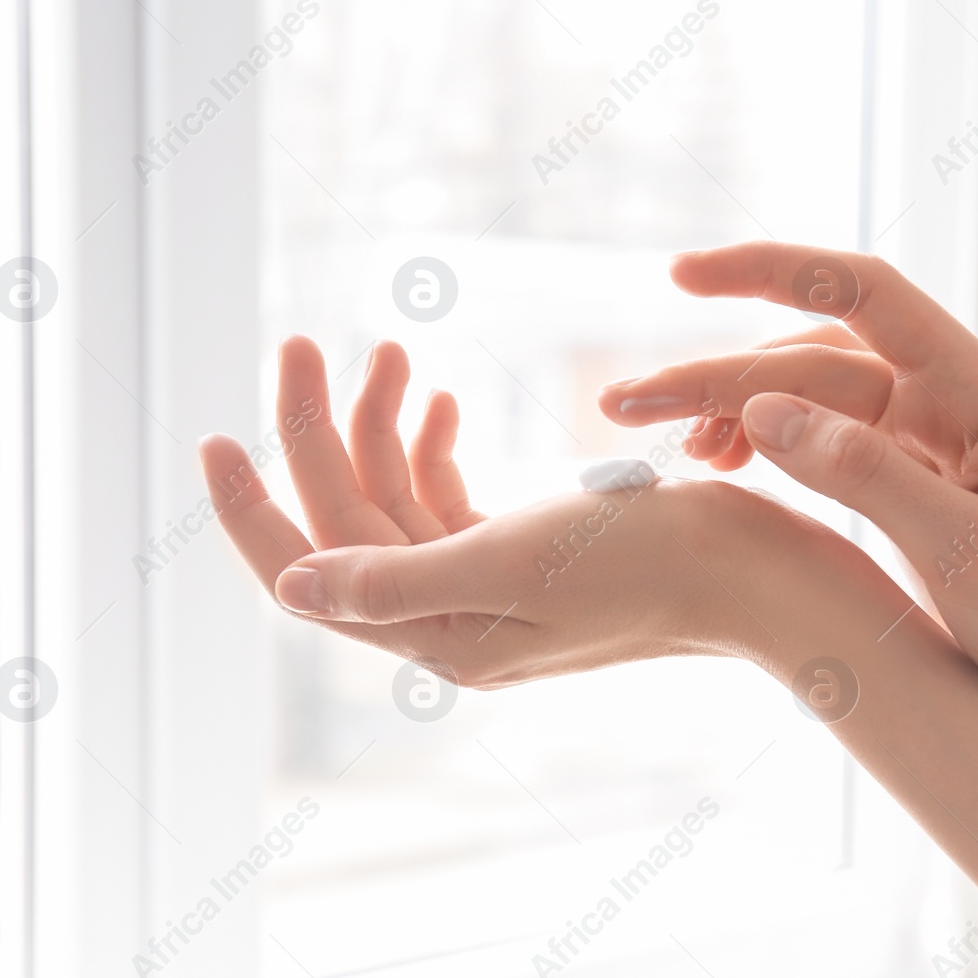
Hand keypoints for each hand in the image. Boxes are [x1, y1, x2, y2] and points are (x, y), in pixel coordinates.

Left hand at [198, 335, 824, 687]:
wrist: (766, 573)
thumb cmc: (654, 561)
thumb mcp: (514, 563)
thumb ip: (395, 577)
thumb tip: (291, 584)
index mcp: (442, 635)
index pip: (311, 575)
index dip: (252, 511)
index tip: (211, 433)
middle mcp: (455, 621)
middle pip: (350, 521)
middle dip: (322, 432)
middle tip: (308, 341)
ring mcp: (490, 588)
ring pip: (397, 501)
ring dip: (383, 426)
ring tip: (394, 353)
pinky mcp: (527, 555)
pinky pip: (447, 499)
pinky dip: (431, 447)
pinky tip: (439, 402)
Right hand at [600, 241, 977, 724]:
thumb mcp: (965, 553)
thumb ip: (866, 474)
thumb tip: (762, 409)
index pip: (864, 293)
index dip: (771, 269)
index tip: (682, 277)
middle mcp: (956, 398)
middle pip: (814, 355)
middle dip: (717, 371)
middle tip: (625, 404)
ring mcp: (933, 436)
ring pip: (809, 397)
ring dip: (731, 407)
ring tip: (658, 439)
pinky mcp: (913, 477)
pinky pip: (824, 440)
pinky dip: (766, 444)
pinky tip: (718, 462)